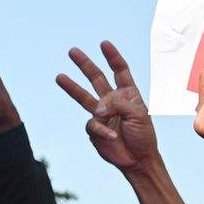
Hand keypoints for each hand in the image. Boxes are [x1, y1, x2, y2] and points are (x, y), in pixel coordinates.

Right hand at [57, 42, 158, 175]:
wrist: (138, 159)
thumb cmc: (143, 136)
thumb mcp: (138, 114)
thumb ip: (119, 104)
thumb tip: (98, 108)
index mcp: (128, 94)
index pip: (120, 71)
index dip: (112, 57)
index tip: (104, 44)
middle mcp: (113, 101)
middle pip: (96, 78)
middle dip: (85, 64)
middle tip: (72, 51)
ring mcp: (101, 114)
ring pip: (83, 97)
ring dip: (71, 87)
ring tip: (59, 77)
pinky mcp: (94, 129)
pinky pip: (93, 125)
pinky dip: (102, 130)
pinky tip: (111, 137)